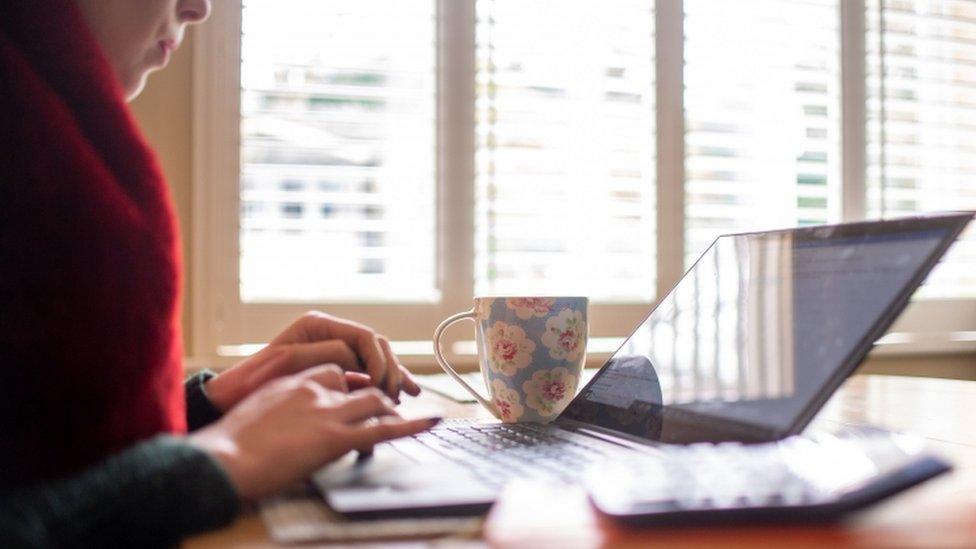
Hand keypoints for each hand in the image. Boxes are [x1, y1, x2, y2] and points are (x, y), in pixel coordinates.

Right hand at [188, 365, 438, 501]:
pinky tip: (432, 421)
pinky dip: (413, 425)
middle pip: (361, 381)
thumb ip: (282, 408)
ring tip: (402, 417)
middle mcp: (315, 388)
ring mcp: (327, 411)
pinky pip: (383, 428)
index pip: (337, 369)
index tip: (361, 392)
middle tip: (390, 404)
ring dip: (391, 408)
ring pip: (376, 400)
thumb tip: (292, 422)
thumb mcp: (260, 413)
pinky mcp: (335, 438)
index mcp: (294, 379)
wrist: (222, 460)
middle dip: (380, 390)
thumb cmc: (230, 445)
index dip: (354, 382)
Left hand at [205, 311, 420, 410]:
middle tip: (397, 395)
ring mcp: (333, 354)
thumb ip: (327, 354)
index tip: (381, 385)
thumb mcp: (289, 362)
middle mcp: (329, 335)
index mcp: (318, 325)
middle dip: (391, 369)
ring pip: (376, 361)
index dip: (378, 360)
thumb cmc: (253, 381)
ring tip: (407, 395)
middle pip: (375, 347)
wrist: (232, 401)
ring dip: (393, 377)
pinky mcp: (334, 373)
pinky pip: (366, 375)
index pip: (364, 337)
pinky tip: (398, 396)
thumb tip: (357, 358)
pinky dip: (383, 385)